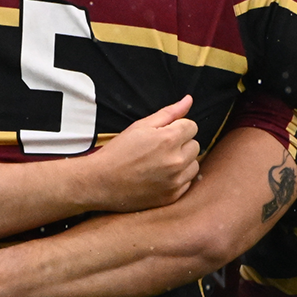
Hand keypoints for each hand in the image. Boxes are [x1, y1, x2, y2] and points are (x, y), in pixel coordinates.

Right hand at [79, 96, 200, 211]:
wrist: (100, 182)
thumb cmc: (118, 152)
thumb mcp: (140, 126)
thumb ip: (168, 113)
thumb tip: (189, 100)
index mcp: (169, 140)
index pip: (192, 126)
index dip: (178, 127)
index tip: (164, 134)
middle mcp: (176, 161)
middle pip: (195, 146)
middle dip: (182, 144)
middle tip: (160, 149)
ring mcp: (175, 181)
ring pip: (194, 165)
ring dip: (183, 162)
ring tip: (161, 163)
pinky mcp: (172, 196)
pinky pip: (187, 183)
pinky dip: (178, 179)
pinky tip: (160, 177)